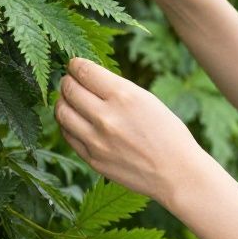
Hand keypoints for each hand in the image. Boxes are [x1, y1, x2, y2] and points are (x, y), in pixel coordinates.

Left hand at [55, 57, 204, 207]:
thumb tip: (88, 78)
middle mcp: (106, 116)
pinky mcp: (92, 159)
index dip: (75, 64)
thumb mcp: (146, 100)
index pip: (83, 71)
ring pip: (62, 112)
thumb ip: (116, 88)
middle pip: (69, 89)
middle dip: (67, 81)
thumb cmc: (167, 133)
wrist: (176, 173)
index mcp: (123, 96)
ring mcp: (96, 140)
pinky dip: (67, 124)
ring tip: (69, 100)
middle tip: (70, 80)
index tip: (75, 65)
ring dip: (62, 101)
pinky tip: (75, 121)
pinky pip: (68, 135)